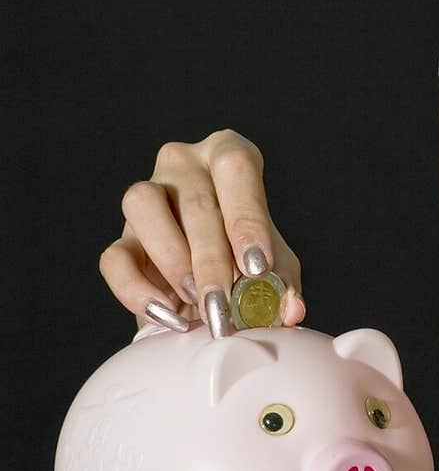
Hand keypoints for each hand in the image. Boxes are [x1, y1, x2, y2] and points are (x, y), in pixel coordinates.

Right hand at [98, 129, 304, 336]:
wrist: (211, 283)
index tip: (257, 267)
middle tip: (224, 304)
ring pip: (143, 206)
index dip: (246, 218)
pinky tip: (167, 315)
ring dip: (172, 260)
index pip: (236, 167)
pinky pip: (114, 257)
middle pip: (194, 200)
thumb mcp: (275, 265)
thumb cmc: (247, 258)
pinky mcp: (122, 237)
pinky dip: (136, 290)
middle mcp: (183, 164)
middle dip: (212, 261)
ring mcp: (146, 194)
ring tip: (194, 299)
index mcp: (228, 156)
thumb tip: (292, 309)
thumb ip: (285, 283)